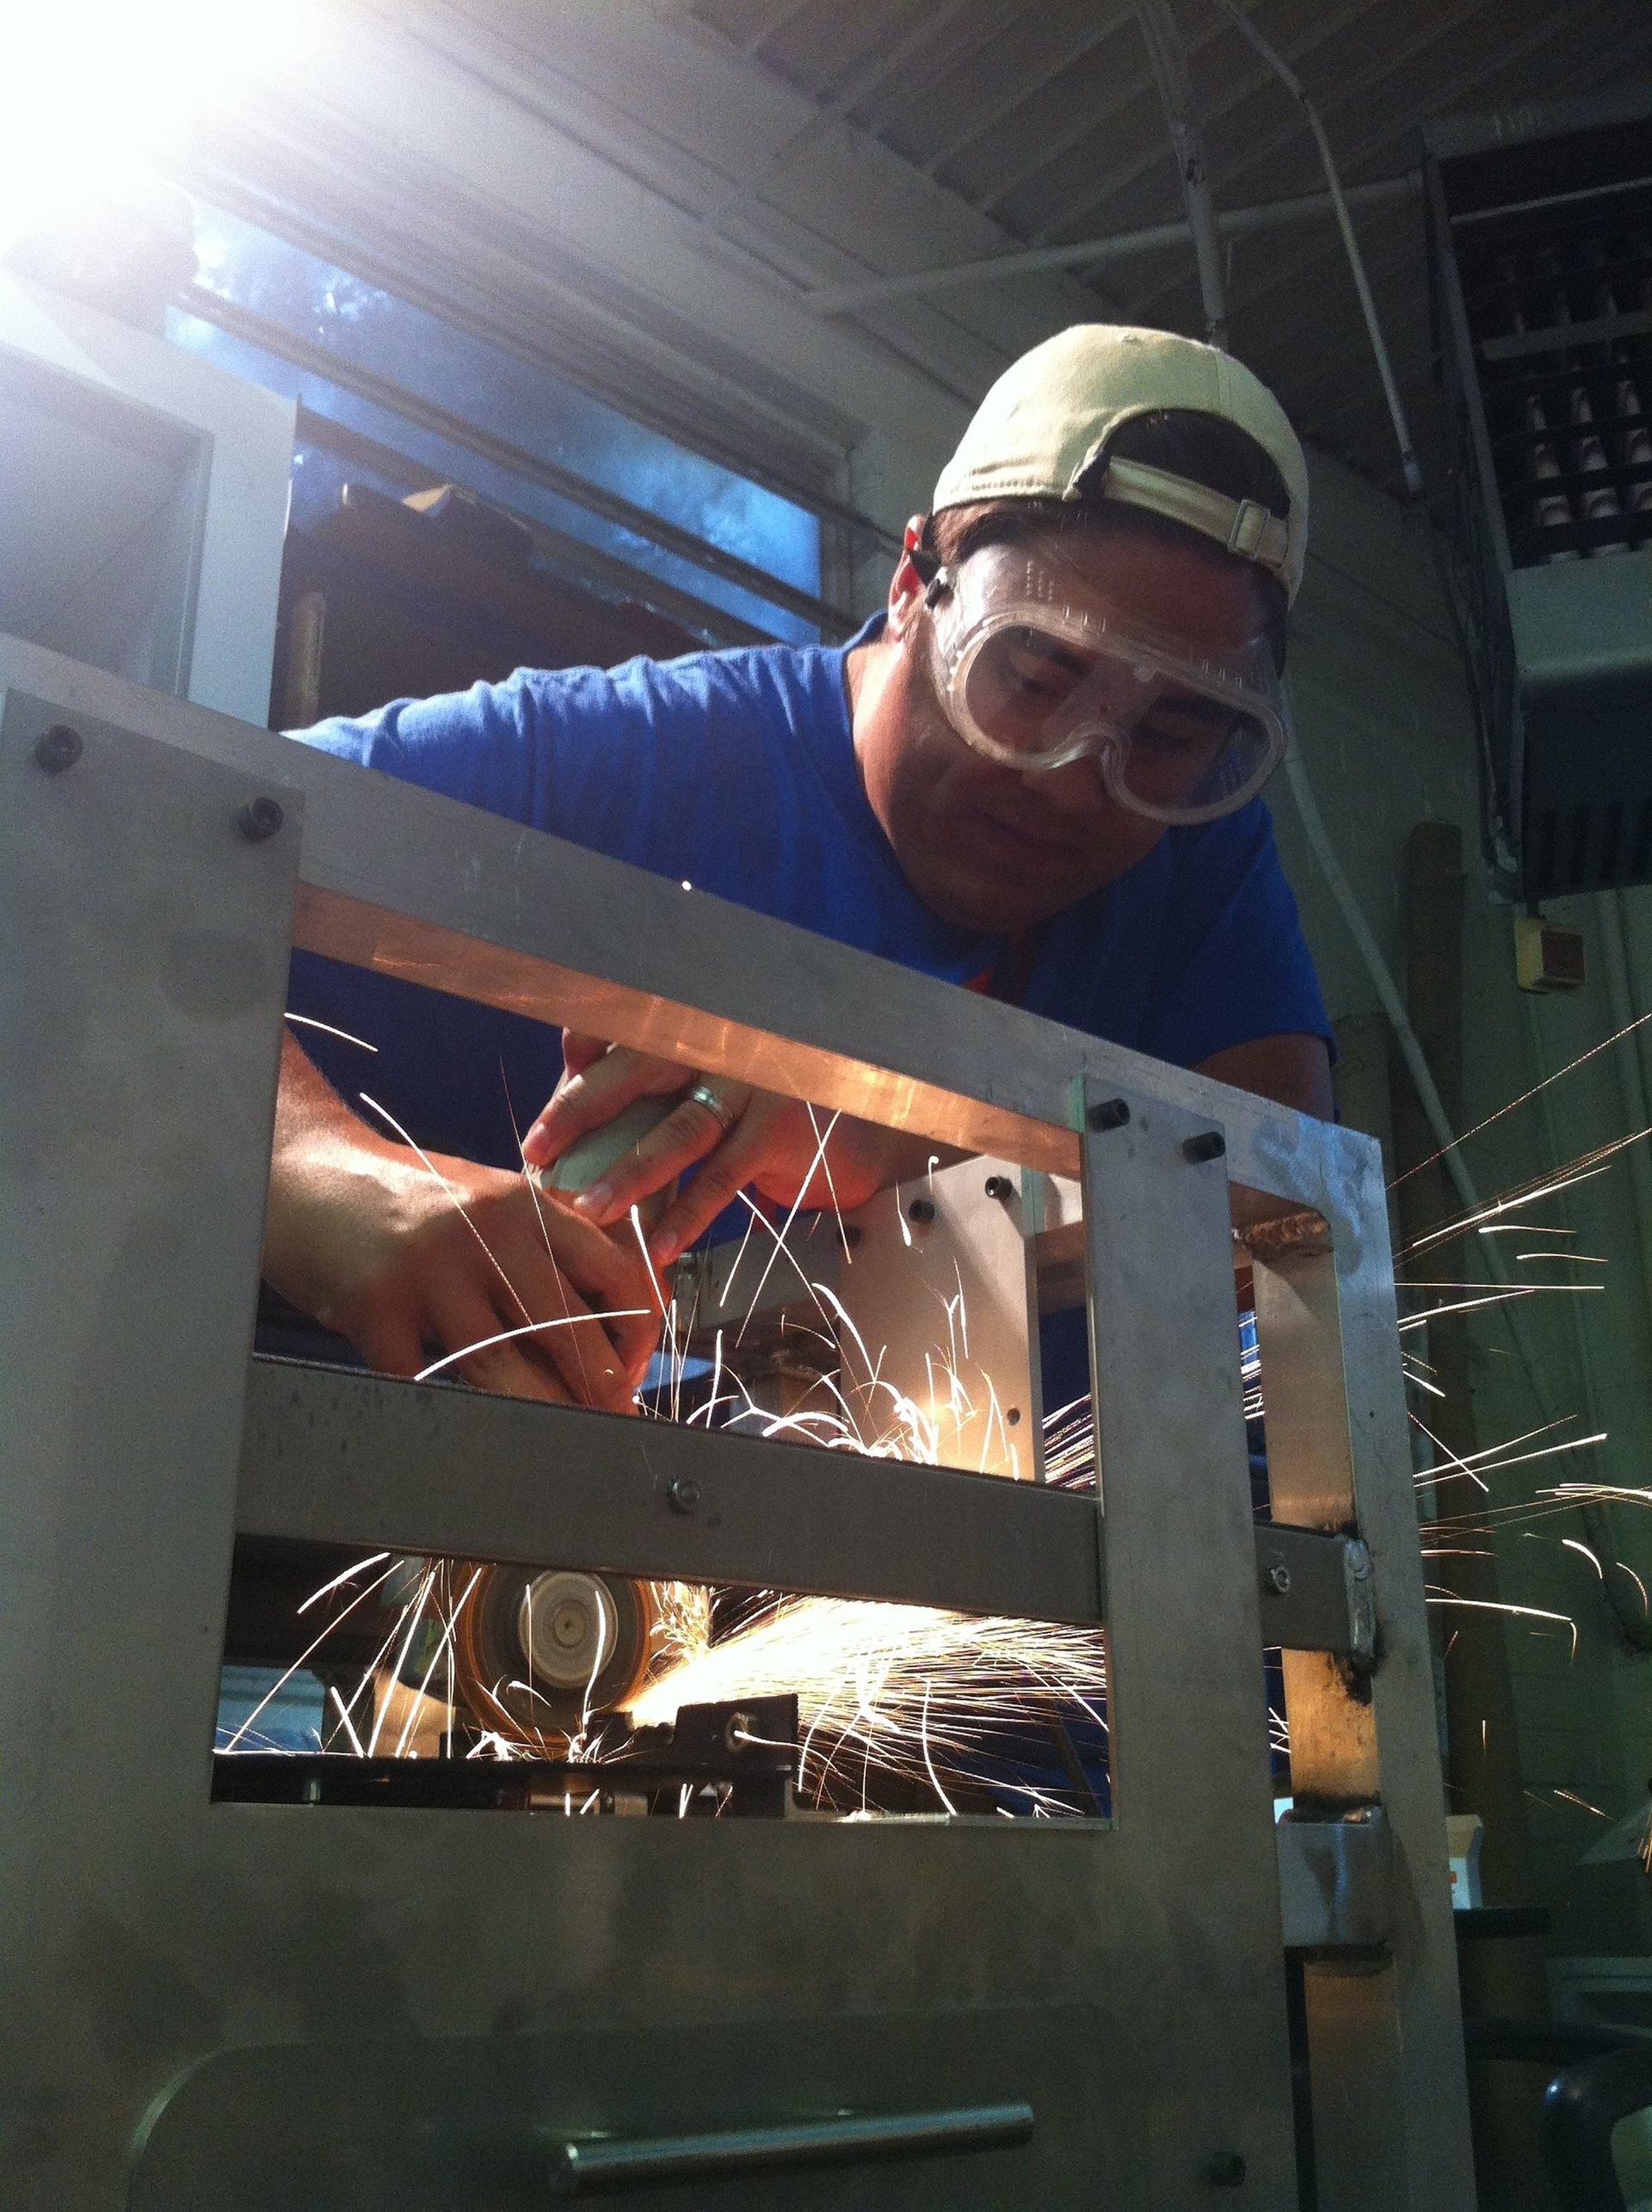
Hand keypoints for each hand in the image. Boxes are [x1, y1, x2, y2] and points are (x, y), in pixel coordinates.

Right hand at [266, 1129, 661, 1410]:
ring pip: (503, 1367)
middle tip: (610, 1420)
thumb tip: (602, 1327)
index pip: (612, 1272)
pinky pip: (422, 1380)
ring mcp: (428, 1272)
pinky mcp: (375, 1309)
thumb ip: (541, 1248)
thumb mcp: (485, 1200)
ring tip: (557, 1438)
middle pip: (567, 1328)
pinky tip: (463, 1421)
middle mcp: (485, 1233)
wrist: (306, 1172)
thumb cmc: (403, 1196)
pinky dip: (444, 1409)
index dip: (635, 1332)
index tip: (631, 1368)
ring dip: (539, 1413)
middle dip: (599, 1388)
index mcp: (524, 1204)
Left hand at [522, 1033, 902, 1267]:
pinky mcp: (780, 1130)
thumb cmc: (759, 1110)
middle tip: (535, 1150)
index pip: (624, 1028)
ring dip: (630, 1172)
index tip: (542, 1098)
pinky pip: (723, 1176)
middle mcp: (721, 1046)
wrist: (855, 1131)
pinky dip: (688, 1213)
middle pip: (639, 1070)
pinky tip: (660, 1245)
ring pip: (679, 1129)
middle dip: (582, 1110)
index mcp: (694, 1029)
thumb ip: (644, 1080)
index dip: (580, 1053)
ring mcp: (754, 1085)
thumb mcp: (702, 1084)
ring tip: (590, 1208)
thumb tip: (565, 1084)